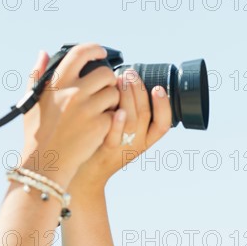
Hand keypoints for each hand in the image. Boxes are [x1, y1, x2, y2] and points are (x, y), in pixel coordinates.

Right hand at [19, 44, 119, 188]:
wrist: (45, 164)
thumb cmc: (37, 133)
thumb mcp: (31, 101)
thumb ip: (37, 75)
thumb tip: (44, 53)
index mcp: (57, 83)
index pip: (80, 53)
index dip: (94, 49)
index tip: (101, 52)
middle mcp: (73, 93)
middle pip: (105, 73)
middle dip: (108, 80)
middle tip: (104, 89)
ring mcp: (88, 109)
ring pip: (114, 93)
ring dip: (111, 100)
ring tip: (100, 110)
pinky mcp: (100, 125)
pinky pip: (116, 113)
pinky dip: (111, 119)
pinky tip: (100, 126)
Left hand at [69, 69, 172, 190]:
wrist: (82, 172)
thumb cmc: (99, 144)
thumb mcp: (120, 131)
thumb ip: (126, 110)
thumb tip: (124, 79)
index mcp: (145, 139)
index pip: (163, 123)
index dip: (164, 105)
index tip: (158, 88)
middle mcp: (137, 144)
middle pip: (145, 114)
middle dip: (139, 90)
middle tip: (130, 73)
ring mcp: (122, 147)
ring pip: (133, 121)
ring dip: (129, 98)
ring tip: (120, 80)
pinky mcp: (106, 149)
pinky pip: (115, 135)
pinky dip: (118, 122)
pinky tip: (116, 109)